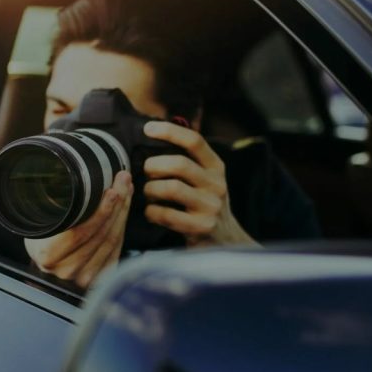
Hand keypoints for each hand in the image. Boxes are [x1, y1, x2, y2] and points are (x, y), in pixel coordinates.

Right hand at [24, 171, 132, 288]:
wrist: (44, 260)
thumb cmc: (40, 236)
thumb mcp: (39, 220)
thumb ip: (54, 204)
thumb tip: (72, 170)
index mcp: (48, 255)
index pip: (80, 231)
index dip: (101, 211)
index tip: (112, 190)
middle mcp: (66, 270)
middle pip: (101, 235)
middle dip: (117, 204)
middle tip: (123, 181)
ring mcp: (83, 277)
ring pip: (112, 241)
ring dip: (122, 212)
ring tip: (126, 189)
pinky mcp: (98, 279)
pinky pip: (116, 249)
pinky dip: (122, 226)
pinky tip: (123, 209)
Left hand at [142, 121, 257, 246]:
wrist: (225, 242)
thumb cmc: (204, 205)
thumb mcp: (205, 180)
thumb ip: (188, 161)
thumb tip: (154, 135)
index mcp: (216, 167)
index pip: (194, 141)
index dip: (169, 131)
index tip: (147, 128)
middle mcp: (217, 184)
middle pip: (179, 164)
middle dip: (153, 166)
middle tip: (145, 173)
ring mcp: (211, 207)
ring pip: (170, 188)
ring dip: (150, 190)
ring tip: (148, 194)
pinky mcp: (201, 227)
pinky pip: (166, 214)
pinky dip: (151, 212)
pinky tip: (151, 213)